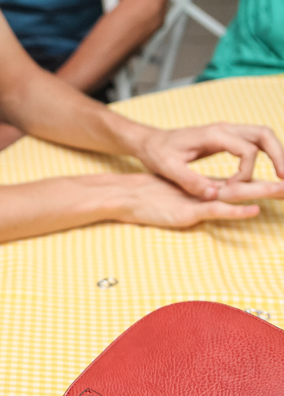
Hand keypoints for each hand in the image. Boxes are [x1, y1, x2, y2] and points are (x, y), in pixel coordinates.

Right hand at [107, 172, 273, 226]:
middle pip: (248, 187)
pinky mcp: (190, 212)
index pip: (242, 185)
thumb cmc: (149, 198)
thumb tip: (210, 201)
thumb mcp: (177, 198)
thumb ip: (195, 199)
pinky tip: (254, 209)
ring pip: (238, 195)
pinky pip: (217, 210)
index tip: (282, 184)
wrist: (126, 196)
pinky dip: (237, 210)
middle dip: (273, 186)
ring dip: (263, 193)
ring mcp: (199, 201)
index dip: (264, 185)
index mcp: (207, 189)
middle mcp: (208, 192)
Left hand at [136, 123, 283, 199]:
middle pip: (265, 134)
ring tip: (283, 175)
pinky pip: (254, 141)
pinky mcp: (226, 137)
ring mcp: (227, 130)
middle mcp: (224, 128)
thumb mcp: (168, 169)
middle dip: (280, 155)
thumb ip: (190, 181)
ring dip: (277, 153)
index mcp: (213, 135)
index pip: (247, 151)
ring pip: (263, 135)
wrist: (150, 141)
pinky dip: (267, 152)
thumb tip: (215, 194)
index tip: (233, 189)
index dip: (247, 173)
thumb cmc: (157, 153)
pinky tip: (269, 170)